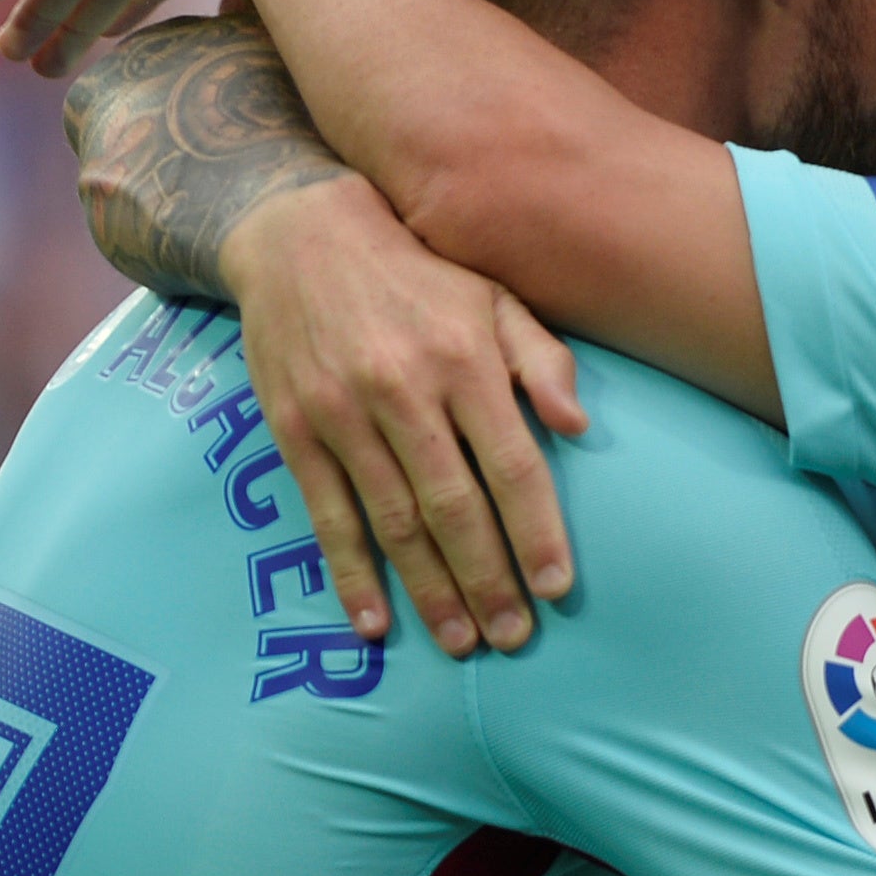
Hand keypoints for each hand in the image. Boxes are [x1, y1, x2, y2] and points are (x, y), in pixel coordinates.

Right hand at [228, 178, 586, 654]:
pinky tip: (374, 623)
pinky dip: (351, 574)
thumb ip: (541, 359)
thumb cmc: (416, 275)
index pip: (511, 463)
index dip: (536, 531)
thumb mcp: (492, 295)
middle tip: (512, 638)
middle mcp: (403, 389)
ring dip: (429, 590)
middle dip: (487, 580)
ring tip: (461, 641)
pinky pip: (327, 516)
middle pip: (453, 506)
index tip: (556, 588)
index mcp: (463, 358)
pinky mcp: (295, 431)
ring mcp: (343, 414)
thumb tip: (580, 429)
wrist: (298, 234)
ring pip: (394, 521)